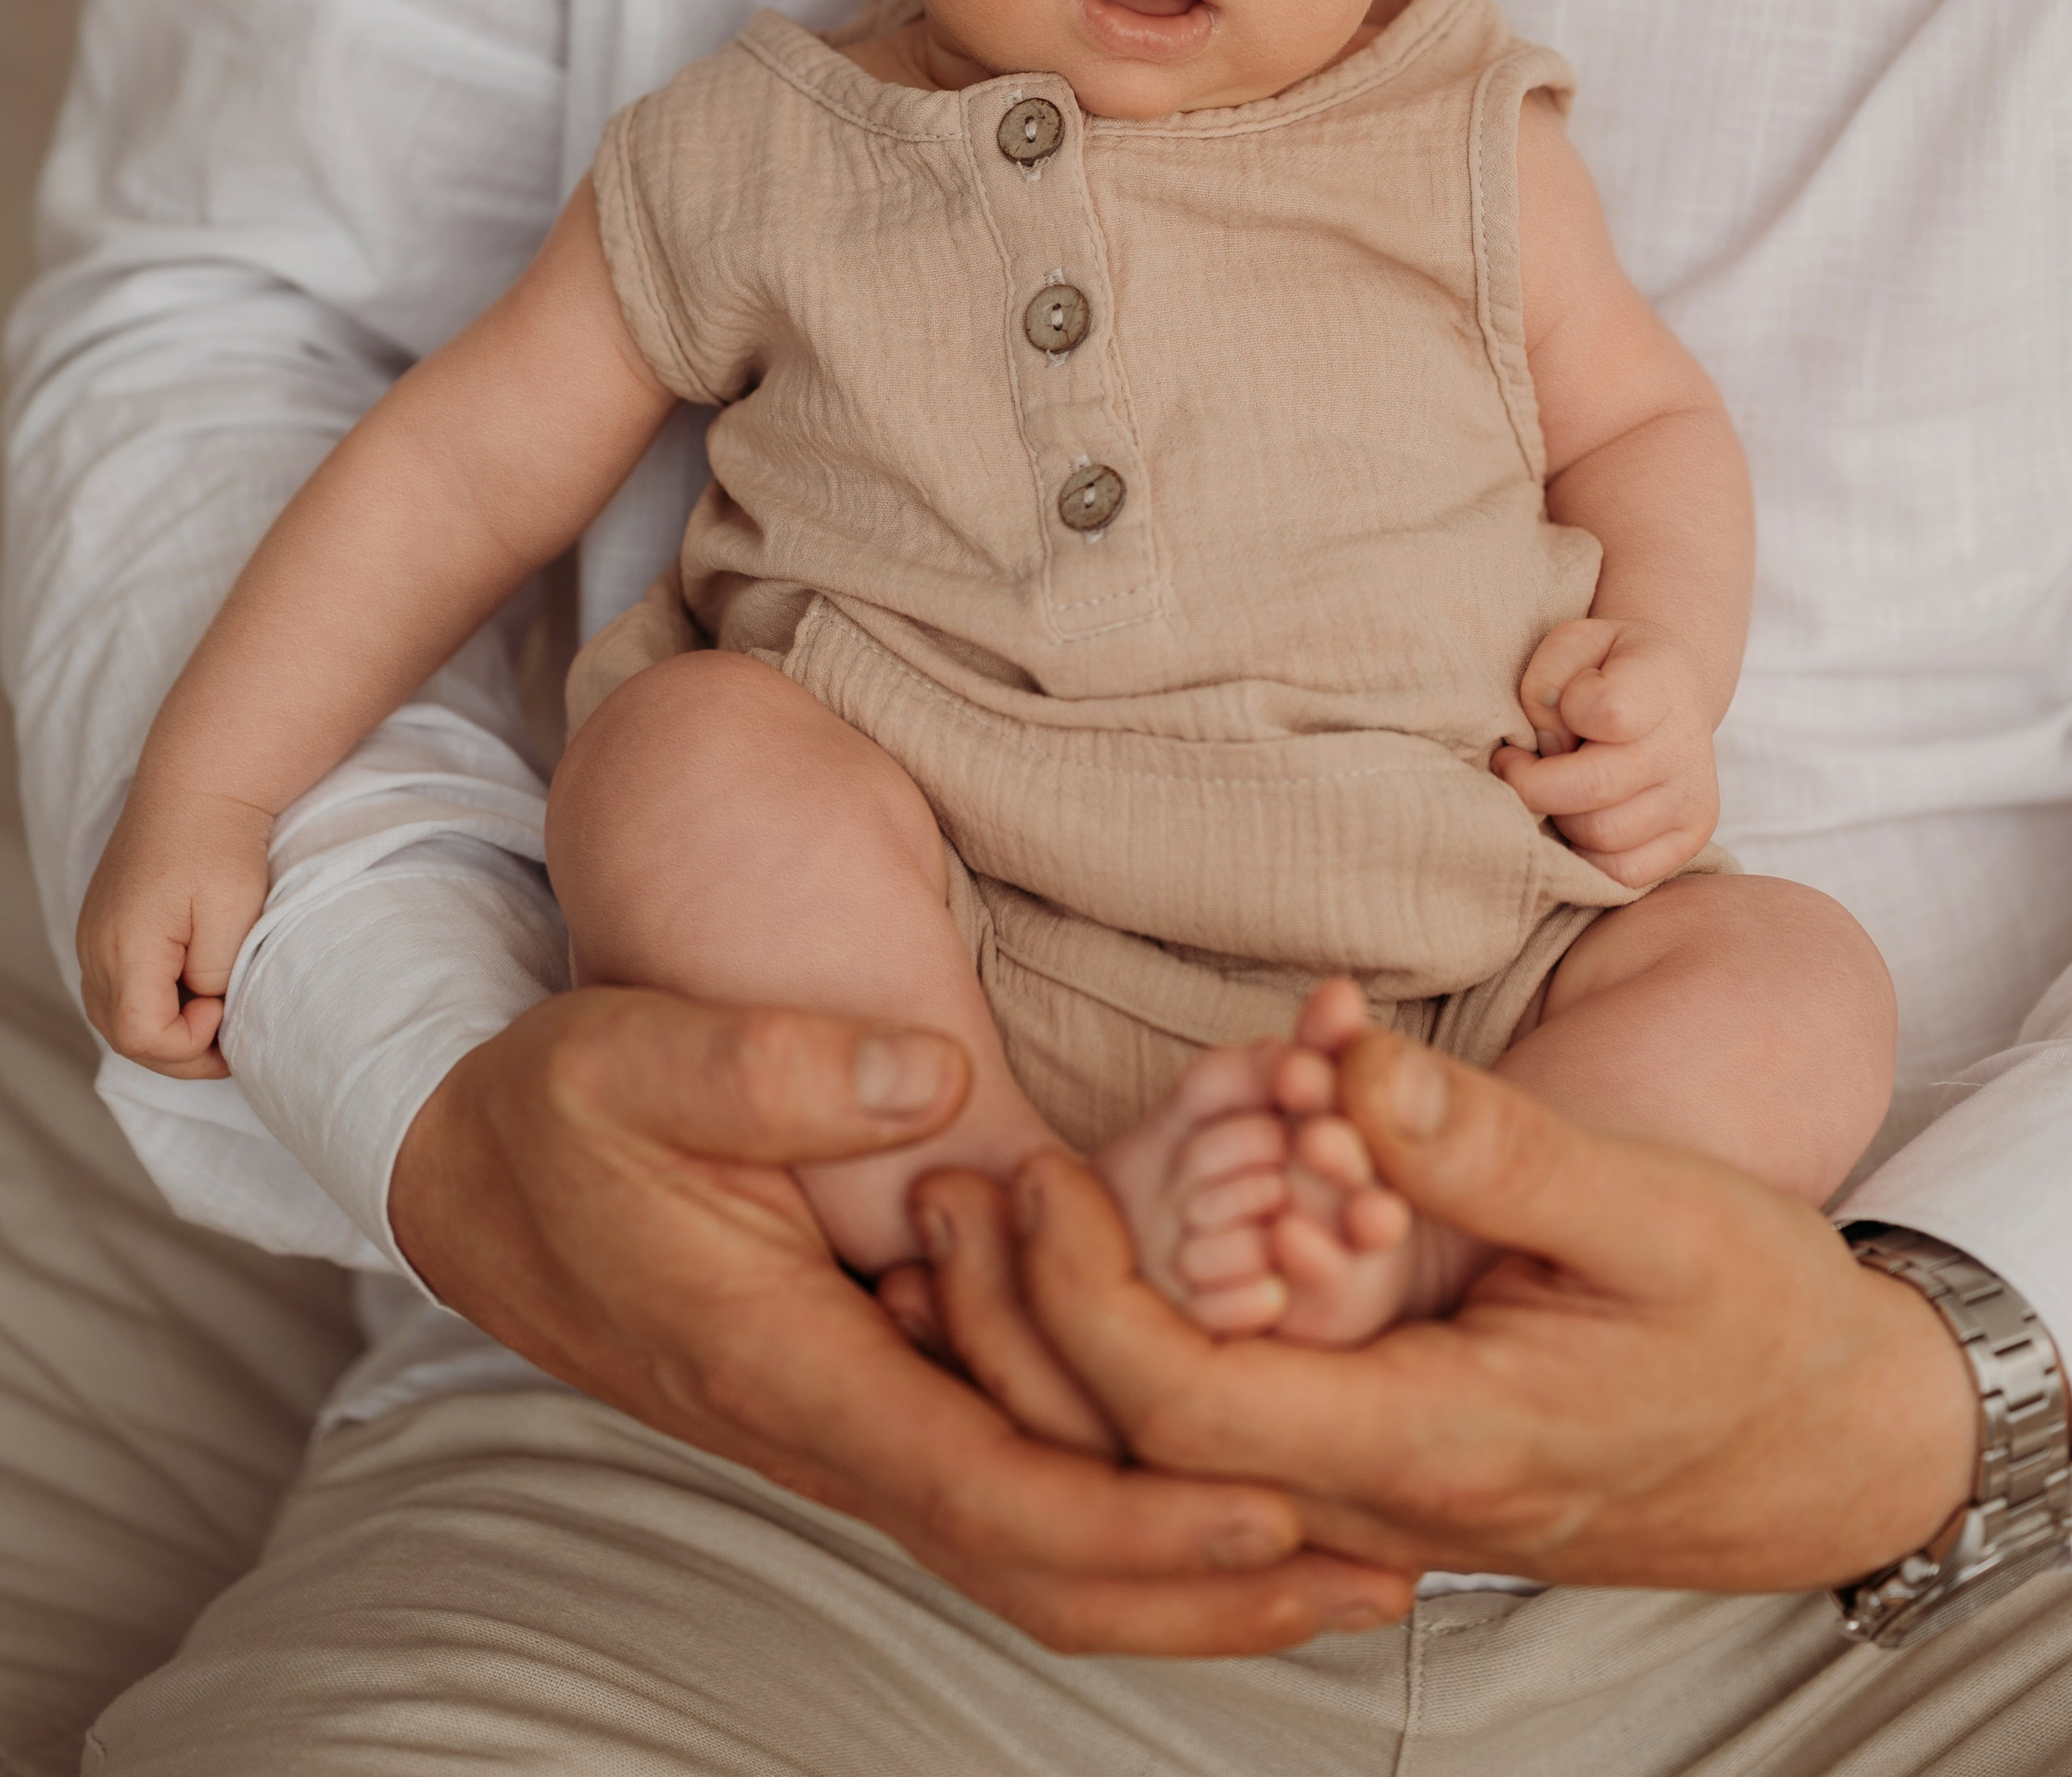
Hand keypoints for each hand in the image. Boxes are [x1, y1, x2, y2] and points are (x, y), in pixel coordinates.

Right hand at [76, 784, 272, 1076]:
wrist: (197, 785)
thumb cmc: (221, 843)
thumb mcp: (234, 916)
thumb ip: (214, 977)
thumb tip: (202, 1008)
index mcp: (125, 947)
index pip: (142, 1036)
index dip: (189, 1044)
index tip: (226, 1009)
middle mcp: (95, 947)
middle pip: (122, 1035)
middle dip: (178, 1050)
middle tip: (228, 1035)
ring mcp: (92, 937)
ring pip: (114, 1016)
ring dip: (162, 1028)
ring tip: (212, 1014)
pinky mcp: (101, 927)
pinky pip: (114, 987)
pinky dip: (149, 1001)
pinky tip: (190, 989)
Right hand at [387, 987, 1411, 1654]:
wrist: (476, 1173)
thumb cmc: (562, 1108)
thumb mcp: (641, 1056)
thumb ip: (785, 1069)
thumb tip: (935, 1086)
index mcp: (785, 1359)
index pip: (985, 1479)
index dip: (1135, 1509)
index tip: (1274, 1501)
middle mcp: (829, 1426)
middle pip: (1035, 1562)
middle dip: (1204, 1586)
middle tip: (1376, 1577)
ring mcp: (851, 1425)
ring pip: (1029, 1550)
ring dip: (1181, 1572)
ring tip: (1339, 1564)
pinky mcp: (869, 1398)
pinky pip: (1007, 1492)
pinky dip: (1119, 1516)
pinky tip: (1214, 1489)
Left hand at [917, 1028, 1979, 1594]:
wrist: (1827, 1443)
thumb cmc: (1751, 1319)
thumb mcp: (1650, 1209)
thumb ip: (1491, 1147)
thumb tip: (1350, 1065)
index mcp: (1436, 1444)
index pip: (1186, 1412)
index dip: (1082, 1299)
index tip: (1032, 1174)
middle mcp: (1380, 1503)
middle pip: (1133, 1461)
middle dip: (1018, 1333)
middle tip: (941, 1194)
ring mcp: (1371, 1506)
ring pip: (1160, 1471)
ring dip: (1054, 1355)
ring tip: (966, 1228)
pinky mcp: (1372, 1474)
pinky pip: (1217, 1445)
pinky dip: (1129, 1365)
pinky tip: (1071, 1278)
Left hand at [1495, 617, 1719, 885]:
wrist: (1667, 687)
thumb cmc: (1604, 667)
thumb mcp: (1570, 641)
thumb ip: (1547, 679)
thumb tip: (1548, 744)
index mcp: (1660, 683)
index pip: (1606, 711)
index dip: (1559, 713)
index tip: (1547, 712)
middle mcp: (1686, 745)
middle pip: (1594, 788)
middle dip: (1534, 783)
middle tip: (1517, 764)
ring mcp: (1694, 797)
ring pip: (1601, 836)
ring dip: (1560, 817)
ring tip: (1556, 787)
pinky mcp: (1690, 838)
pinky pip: (1624, 874)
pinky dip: (1586, 855)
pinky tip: (1576, 818)